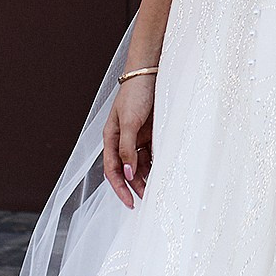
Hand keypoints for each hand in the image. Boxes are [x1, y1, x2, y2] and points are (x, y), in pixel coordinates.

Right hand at [102, 74, 155, 204]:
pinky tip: (164, 173)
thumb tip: (128, 173)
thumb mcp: (129, 122)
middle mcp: (122, 140)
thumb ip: (127, 149)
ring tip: (158, 190)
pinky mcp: (150, 134)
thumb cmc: (135, 94)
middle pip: (127, 170)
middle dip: (135, 186)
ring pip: (140, 165)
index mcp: (111, 138)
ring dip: (147, 177)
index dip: (120, 188)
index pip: (112, 170)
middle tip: (149, 199)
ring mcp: (137, 137)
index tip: (130, 203)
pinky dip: (157, 164)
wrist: (150, 73)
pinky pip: (152, 154)